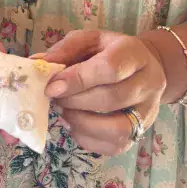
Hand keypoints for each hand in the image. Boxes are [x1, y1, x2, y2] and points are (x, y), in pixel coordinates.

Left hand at [41, 30, 165, 154]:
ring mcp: (148, 112)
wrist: (145, 66)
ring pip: (118, 129)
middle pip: (111, 99)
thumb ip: (65, 50)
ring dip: (82, 124)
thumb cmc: (111, 51)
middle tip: (54, 99)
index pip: (109, 69)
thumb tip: (37, 64)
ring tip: (64, 112)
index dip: (77, 80)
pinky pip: (115, 146)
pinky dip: (88, 139)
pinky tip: (75, 125)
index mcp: (134, 53)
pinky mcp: (141, 133)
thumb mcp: (90, 40)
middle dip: (75, 102)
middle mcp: (148, 83)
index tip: (52, 87)